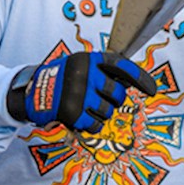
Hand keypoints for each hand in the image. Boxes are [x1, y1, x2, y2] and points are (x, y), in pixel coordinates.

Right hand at [8, 51, 157, 132]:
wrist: (30, 93)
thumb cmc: (61, 80)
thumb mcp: (79, 66)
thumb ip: (102, 71)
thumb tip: (132, 83)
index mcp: (88, 59)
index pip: (121, 66)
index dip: (140, 77)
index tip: (152, 90)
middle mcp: (84, 74)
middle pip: (118, 94)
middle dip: (114, 100)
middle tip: (101, 99)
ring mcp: (78, 94)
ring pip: (108, 112)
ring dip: (101, 113)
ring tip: (85, 107)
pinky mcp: (72, 112)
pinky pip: (95, 125)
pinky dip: (92, 125)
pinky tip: (80, 118)